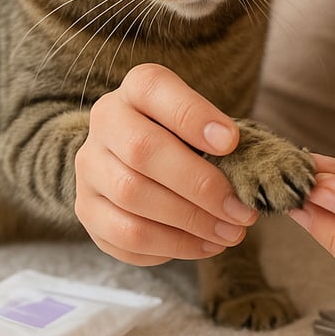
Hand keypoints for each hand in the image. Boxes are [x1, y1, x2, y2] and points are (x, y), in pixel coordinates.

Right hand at [73, 63, 258, 265]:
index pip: (153, 89)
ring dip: (189, 223)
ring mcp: (90, 168)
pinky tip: (203, 245)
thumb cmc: (184, 137)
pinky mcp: (87, 210)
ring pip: (131, 198)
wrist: (136, 156)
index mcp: (136, 89)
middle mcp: (104, 122)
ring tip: (230, 233)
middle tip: (240, 211)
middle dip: (200, 186)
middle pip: (142, 151)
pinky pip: (124, 237)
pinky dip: (170, 246)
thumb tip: (247, 174)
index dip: (192, 116)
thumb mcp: (203, 121)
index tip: (231, 142)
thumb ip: (221, 138)